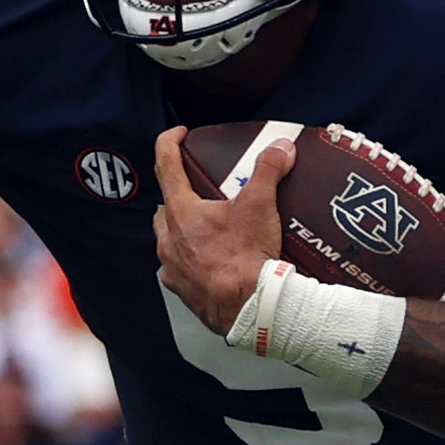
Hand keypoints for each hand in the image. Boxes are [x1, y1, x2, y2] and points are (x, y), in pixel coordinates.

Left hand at [152, 125, 282, 333]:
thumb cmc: (246, 258)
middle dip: (177, 195)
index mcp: (181, 211)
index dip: (169, 143)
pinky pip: (178, 269)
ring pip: (167, 239)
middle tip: (198, 192)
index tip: (178, 135)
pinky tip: (209, 261)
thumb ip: (269, 170)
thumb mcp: (260, 205)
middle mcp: (169, 238)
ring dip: (181, 230)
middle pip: (164, 206)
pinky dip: (189, 261)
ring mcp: (172, 266)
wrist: (249, 308)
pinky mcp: (181, 290)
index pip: (165, 165)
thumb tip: (281, 148)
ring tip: (206, 229)